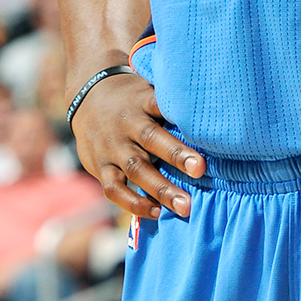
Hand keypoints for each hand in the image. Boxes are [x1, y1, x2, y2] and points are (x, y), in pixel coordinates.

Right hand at [69, 71, 204, 218]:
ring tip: (185, 206)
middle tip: (201, 171)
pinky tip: (155, 212)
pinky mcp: (100, 167)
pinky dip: (133, 203)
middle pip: (151, 139)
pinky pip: (114, 188)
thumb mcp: (149, 88)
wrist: (86, 97)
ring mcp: (112, 147)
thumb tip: (214, 104)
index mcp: (143, 101)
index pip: (162, 105)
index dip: (181, 115)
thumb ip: (172, 100)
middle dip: (176, 156)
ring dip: (160, 188)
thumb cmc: (131, 97)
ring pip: (135, 168)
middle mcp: (127, 124)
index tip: (204, 129)